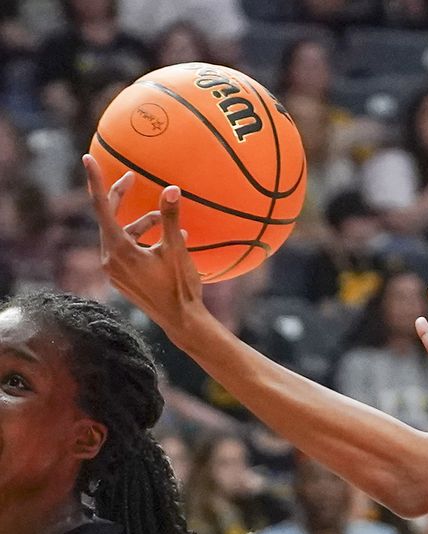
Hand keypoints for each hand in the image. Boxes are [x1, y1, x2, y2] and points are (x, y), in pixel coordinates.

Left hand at [84, 154, 207, 343]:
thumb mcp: (177, 250)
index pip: (101, 207)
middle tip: (132, 179)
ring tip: (165, 222)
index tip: (88, 158)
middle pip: (108, 219)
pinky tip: (165, 242)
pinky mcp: (122, 279)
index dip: (96, 181)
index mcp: (119, 249)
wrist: (181, 321)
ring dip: (140, 225)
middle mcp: (110, 259)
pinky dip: (141, 241)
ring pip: (120, 235)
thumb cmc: (180, 287)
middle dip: (121, 198)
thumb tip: (171, 189)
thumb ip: (171, 218)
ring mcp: (114, 271)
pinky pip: (125, 250)